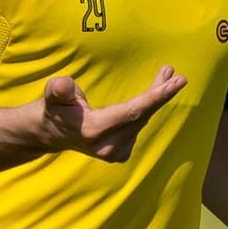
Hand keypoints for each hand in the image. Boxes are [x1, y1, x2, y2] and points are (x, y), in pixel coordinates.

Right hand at [38, 65, 186, 162]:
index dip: (156, 97)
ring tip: (166, 75)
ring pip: (142, 121)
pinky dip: (146, 110)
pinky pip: (138, 127)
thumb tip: (64, 86)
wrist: (50, 132)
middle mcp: (107, 146)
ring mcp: (114, 153)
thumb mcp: (52, 94)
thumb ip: (58, 90)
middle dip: (160, 93)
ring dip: (155, 99)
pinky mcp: (119, 154)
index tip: (177, 82)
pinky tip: (151, 95)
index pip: (132, 112)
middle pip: (141, 116)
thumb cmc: (54, 107)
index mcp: (93, 130)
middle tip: (174, 74)